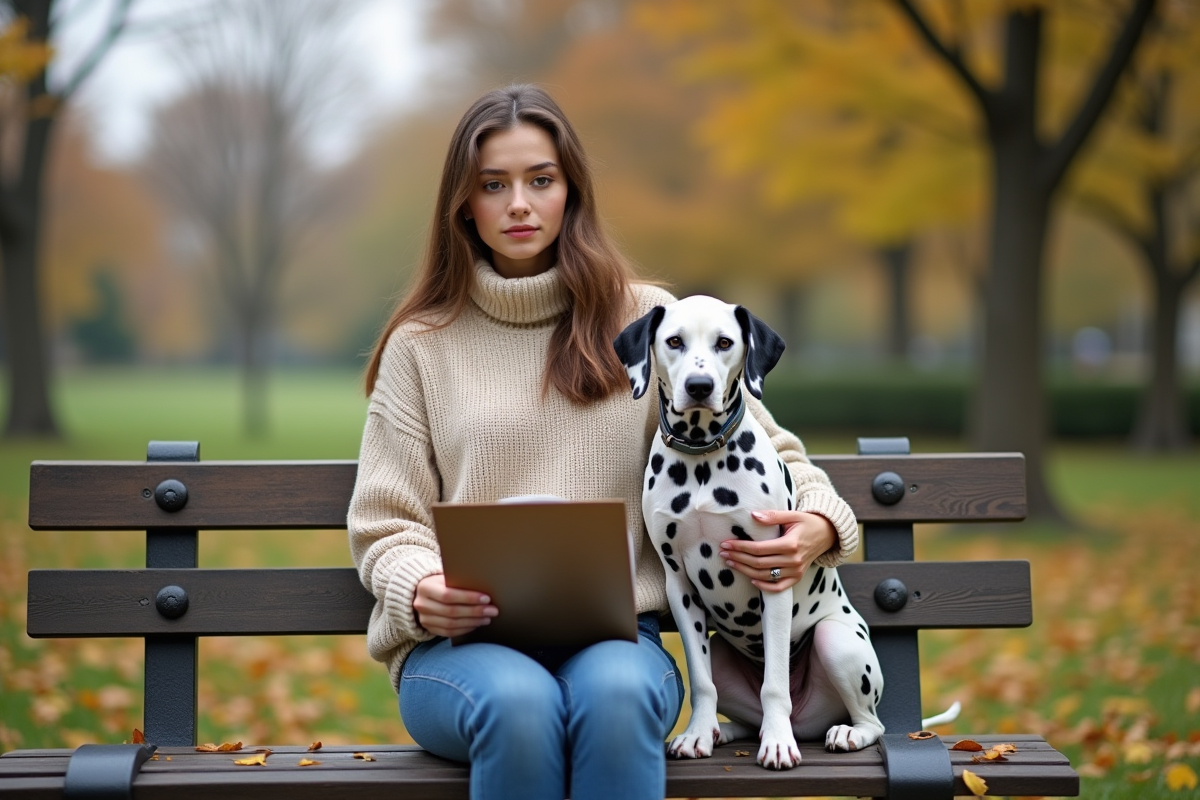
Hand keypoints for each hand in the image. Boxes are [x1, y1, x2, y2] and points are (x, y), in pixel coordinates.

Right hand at [413, 575, 497, 636]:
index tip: (486, 598)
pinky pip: (448, 632)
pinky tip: (476, 625)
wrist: (420, 594)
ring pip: (451, 624)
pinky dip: (464, 629)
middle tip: (492, 610)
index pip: (448, 595)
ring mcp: (424, 619)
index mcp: (425, 587)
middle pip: (451, 611)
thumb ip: (458, 581)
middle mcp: (422, 604)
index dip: (468, 598)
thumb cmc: (439, 582)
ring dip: (472, 622)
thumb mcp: (444, 577)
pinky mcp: (429, 628)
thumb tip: (484, 586)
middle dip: (475, 611)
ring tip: (487, 618)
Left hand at [719, 510, 836, 592]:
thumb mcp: (792, 514)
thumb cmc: (807, 522)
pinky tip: (751, 579)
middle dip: (738, 558)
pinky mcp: (797, 577)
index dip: (740, 547)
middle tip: (722, 553)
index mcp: (791, 544)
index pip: (759, 549)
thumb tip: (753, 515)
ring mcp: (796, 571)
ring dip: (745, 571)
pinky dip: (764, 586)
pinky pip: (779, 587)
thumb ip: (772, 516)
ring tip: (730, 563)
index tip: (725, 544)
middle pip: (759, 563)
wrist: (827, 534)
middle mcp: (794, 560)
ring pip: (765, 576)